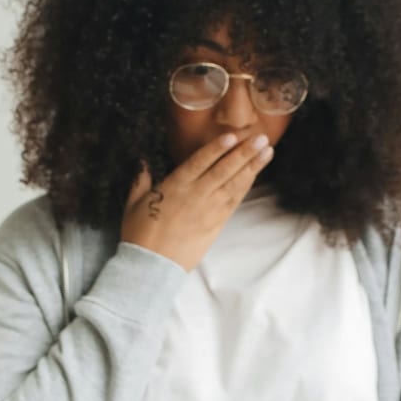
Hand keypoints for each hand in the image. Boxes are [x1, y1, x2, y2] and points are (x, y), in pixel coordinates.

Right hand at [120, 133, 273, 271]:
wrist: (152, 265)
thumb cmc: (139, 234)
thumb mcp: (133, 202)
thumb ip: (141, 178)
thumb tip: (142, 159)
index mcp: (175, 186)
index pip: (200, 161)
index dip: (218, 147)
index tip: (233, 135)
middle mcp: (196, 195)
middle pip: (224, 169)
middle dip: (244, 152)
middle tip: (261, 138)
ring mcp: (208, 210)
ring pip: (234, 184)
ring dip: (252, 167)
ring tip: (266, 152)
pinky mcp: (216, 224)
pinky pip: (234, 202)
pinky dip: (245, 187)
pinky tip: (255, 175)